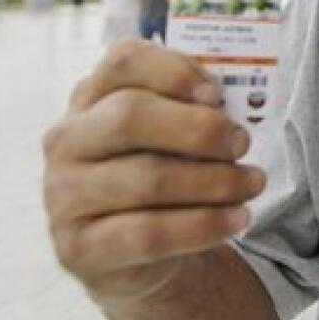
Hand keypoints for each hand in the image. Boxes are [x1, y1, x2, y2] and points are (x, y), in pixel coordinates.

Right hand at [43, 39, 265, 307]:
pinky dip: (204, 225)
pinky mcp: (80, 249)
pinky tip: (238, 219)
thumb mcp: (169, 137)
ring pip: (147, 178)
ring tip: (253, 183)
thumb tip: (233, 110)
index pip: (122, 62)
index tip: (217, 94)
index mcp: (90, 98)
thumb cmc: (160, 176)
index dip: (173, 71)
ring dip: (214, 181)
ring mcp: (65, 196)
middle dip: (198, 129)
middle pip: (129, 116)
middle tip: (242, 143)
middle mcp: (67, 141)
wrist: (136, 258)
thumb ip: (190, 112)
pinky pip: (150, 234)